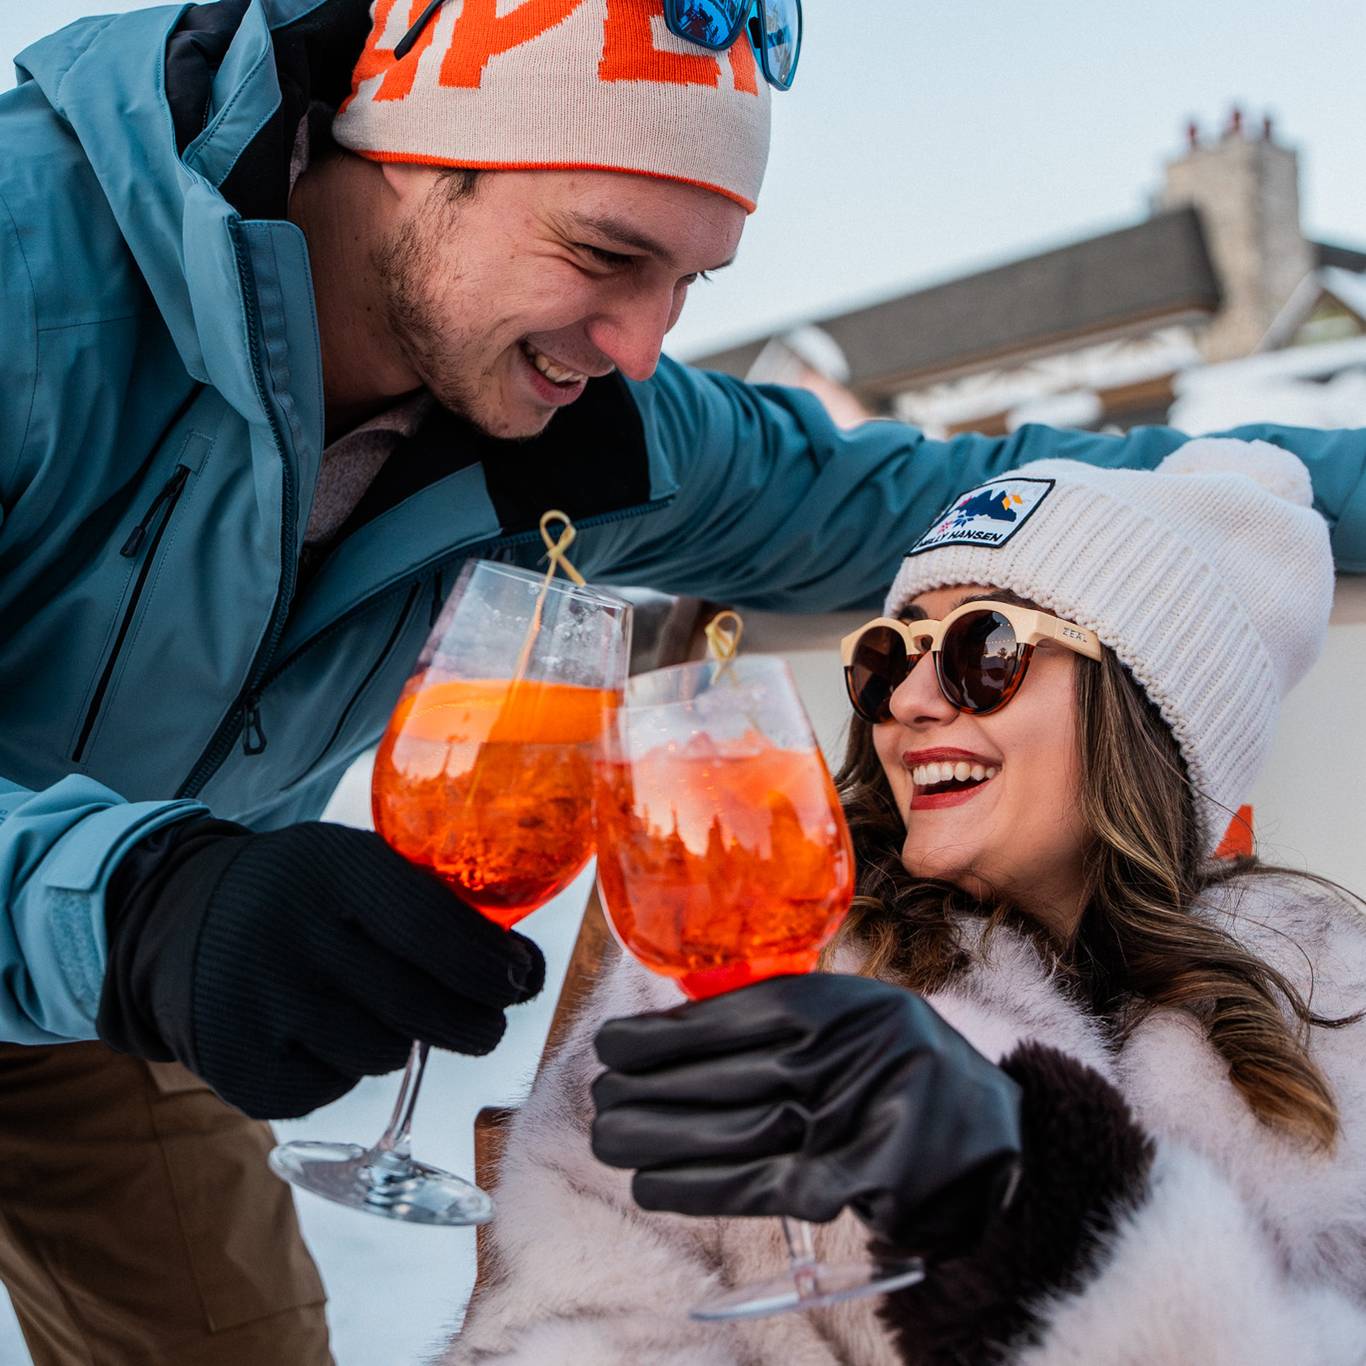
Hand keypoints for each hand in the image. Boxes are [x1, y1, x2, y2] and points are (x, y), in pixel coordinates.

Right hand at [97, 819, 543, 1118]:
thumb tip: (527, 972)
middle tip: (487, 1023)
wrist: (176, 918)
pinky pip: (332, 1090)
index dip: (489, 965)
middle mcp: (291, 934)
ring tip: (381, 1013)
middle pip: (418, 1005)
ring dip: (402, 1042)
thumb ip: (435, 905)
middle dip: (474, 1023)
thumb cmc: (303, 892)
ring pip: (382, 1054)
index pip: (434, 929)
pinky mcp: (236, 1066)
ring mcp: (257, 1004)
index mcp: (334, 869)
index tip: (519, 980)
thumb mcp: (358, 864)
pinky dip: (343, 1072)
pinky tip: (323, 1036)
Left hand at [592, 973, 1020, 1255]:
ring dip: (662, 1141)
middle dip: (650, 1090)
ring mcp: (856, 1118)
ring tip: (610, 1141)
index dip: (666, 1035)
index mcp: (844, 1003)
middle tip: (598, 1100)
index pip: (738, 1015)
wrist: (988, 1134)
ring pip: (736, 1131)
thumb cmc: (898, 1065)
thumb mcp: (854, 1014)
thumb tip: (674, 1033)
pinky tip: (655, 1186)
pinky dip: (700, 1188)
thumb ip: (784, 1018)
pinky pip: (762, 1187)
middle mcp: (850, 1054)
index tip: (611, 1046)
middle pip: (728, 1076)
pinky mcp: (858, 1181)